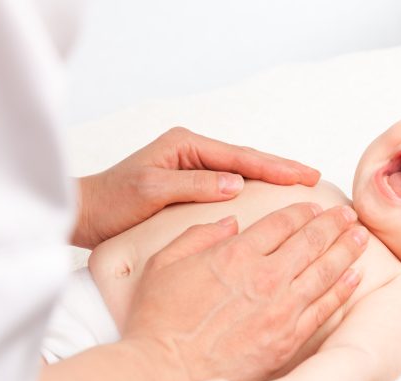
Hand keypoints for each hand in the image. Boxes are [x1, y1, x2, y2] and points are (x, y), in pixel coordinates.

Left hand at [72, 127, 320, 247]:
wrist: (87, 214)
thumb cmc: (113, 202)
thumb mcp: (153, 192)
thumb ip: (195, 186)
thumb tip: (237, 184)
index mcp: (186, 146)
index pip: (240, 156)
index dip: (275, 167)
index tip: (304, 174)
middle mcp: (191, 151)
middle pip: (245, 159)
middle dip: (280, 168)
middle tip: (313, 177)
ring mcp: (191, 167)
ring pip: (239, 171)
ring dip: (268, 178)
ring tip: (299, 184)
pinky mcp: (189, 184)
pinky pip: (227, 184)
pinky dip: (250, 189)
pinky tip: (266, 199)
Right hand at [122, 202, 366, 380]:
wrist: (163, 373)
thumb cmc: (157, 321)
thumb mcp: (164, 263)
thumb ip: (199, 236)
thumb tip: (231, 222)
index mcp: (235, 254)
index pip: (281, 223)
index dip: (302, 211)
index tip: (314, 207)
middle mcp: (264, 277)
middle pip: (310, 241)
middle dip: (333, 224)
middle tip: (348, 216)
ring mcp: (281, 309)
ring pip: (324, 271)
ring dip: (346, 250)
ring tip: (361, 238)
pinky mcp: (288, 339)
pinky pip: (324, 309)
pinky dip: (342, 290)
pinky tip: (354, 277)